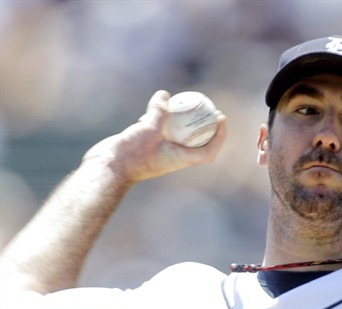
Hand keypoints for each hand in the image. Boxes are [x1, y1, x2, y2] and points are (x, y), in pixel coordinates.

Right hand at [82, 90, 226, 183]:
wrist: (108, 169)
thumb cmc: (130, 155)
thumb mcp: (147, 129)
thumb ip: (158, 112)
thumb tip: (165, 94)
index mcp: (179, 159)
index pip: (208, 152)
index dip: (219, 137)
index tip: (221, 119)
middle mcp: (173, 157)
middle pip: (197, 143)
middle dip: (206, 128)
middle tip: (210, 109)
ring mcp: (160, 153)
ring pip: (177, 136)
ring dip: (182, 122)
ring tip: (186, 104)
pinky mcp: (147, 148)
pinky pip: (159, 133)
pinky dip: (160, 120)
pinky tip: (155, 106)